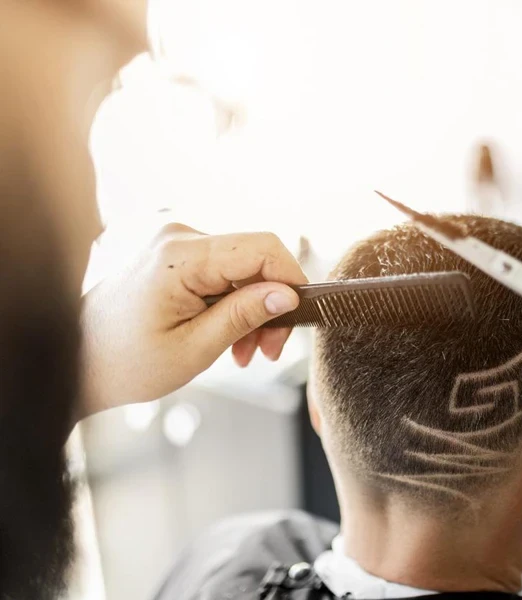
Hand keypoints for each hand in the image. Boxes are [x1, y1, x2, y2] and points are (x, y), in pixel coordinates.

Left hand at [80, 224, 306, 417]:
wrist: (77, 362)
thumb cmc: (125, 362)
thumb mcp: (194, 348)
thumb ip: (244, 316)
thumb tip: (288, 295)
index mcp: (181, 257)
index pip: (262, 248)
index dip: (290, 279)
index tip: (295, 320)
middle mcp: (180, 238)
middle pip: (256, 258)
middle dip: (271, 304)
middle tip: (269, 352)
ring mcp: (177, 244)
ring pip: (245, 268)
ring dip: (254, 309)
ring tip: (246, 353)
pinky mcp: (178, 256)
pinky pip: (225, 272)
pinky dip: (235, 304)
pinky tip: (230, 337)